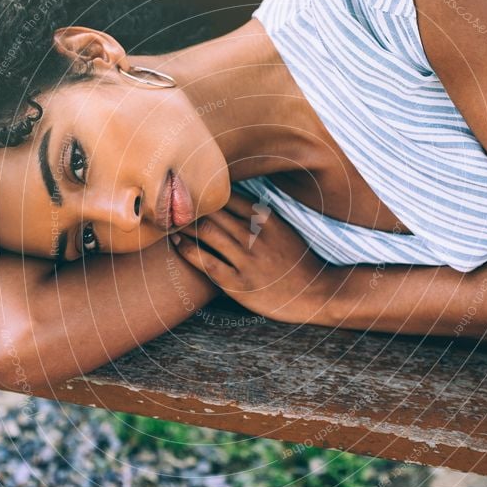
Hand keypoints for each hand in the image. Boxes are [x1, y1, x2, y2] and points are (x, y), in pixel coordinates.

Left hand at [171, 190, 336, 324]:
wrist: (316, 293)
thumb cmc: (297, 261)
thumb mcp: (283, 230)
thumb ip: (259, 216)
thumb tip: (233, 200)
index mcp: (266, 219)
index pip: (227, 197)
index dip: (205, 194)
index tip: (190, 192)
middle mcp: (255, 236)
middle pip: (213, 212)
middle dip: (190, 208)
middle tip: (171, 206)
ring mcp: (247, 260)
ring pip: (206, 233)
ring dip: (185, 226)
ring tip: (170, 223)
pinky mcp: (239, 284)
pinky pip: (206, 262)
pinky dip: (188, 250)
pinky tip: (178, 244)